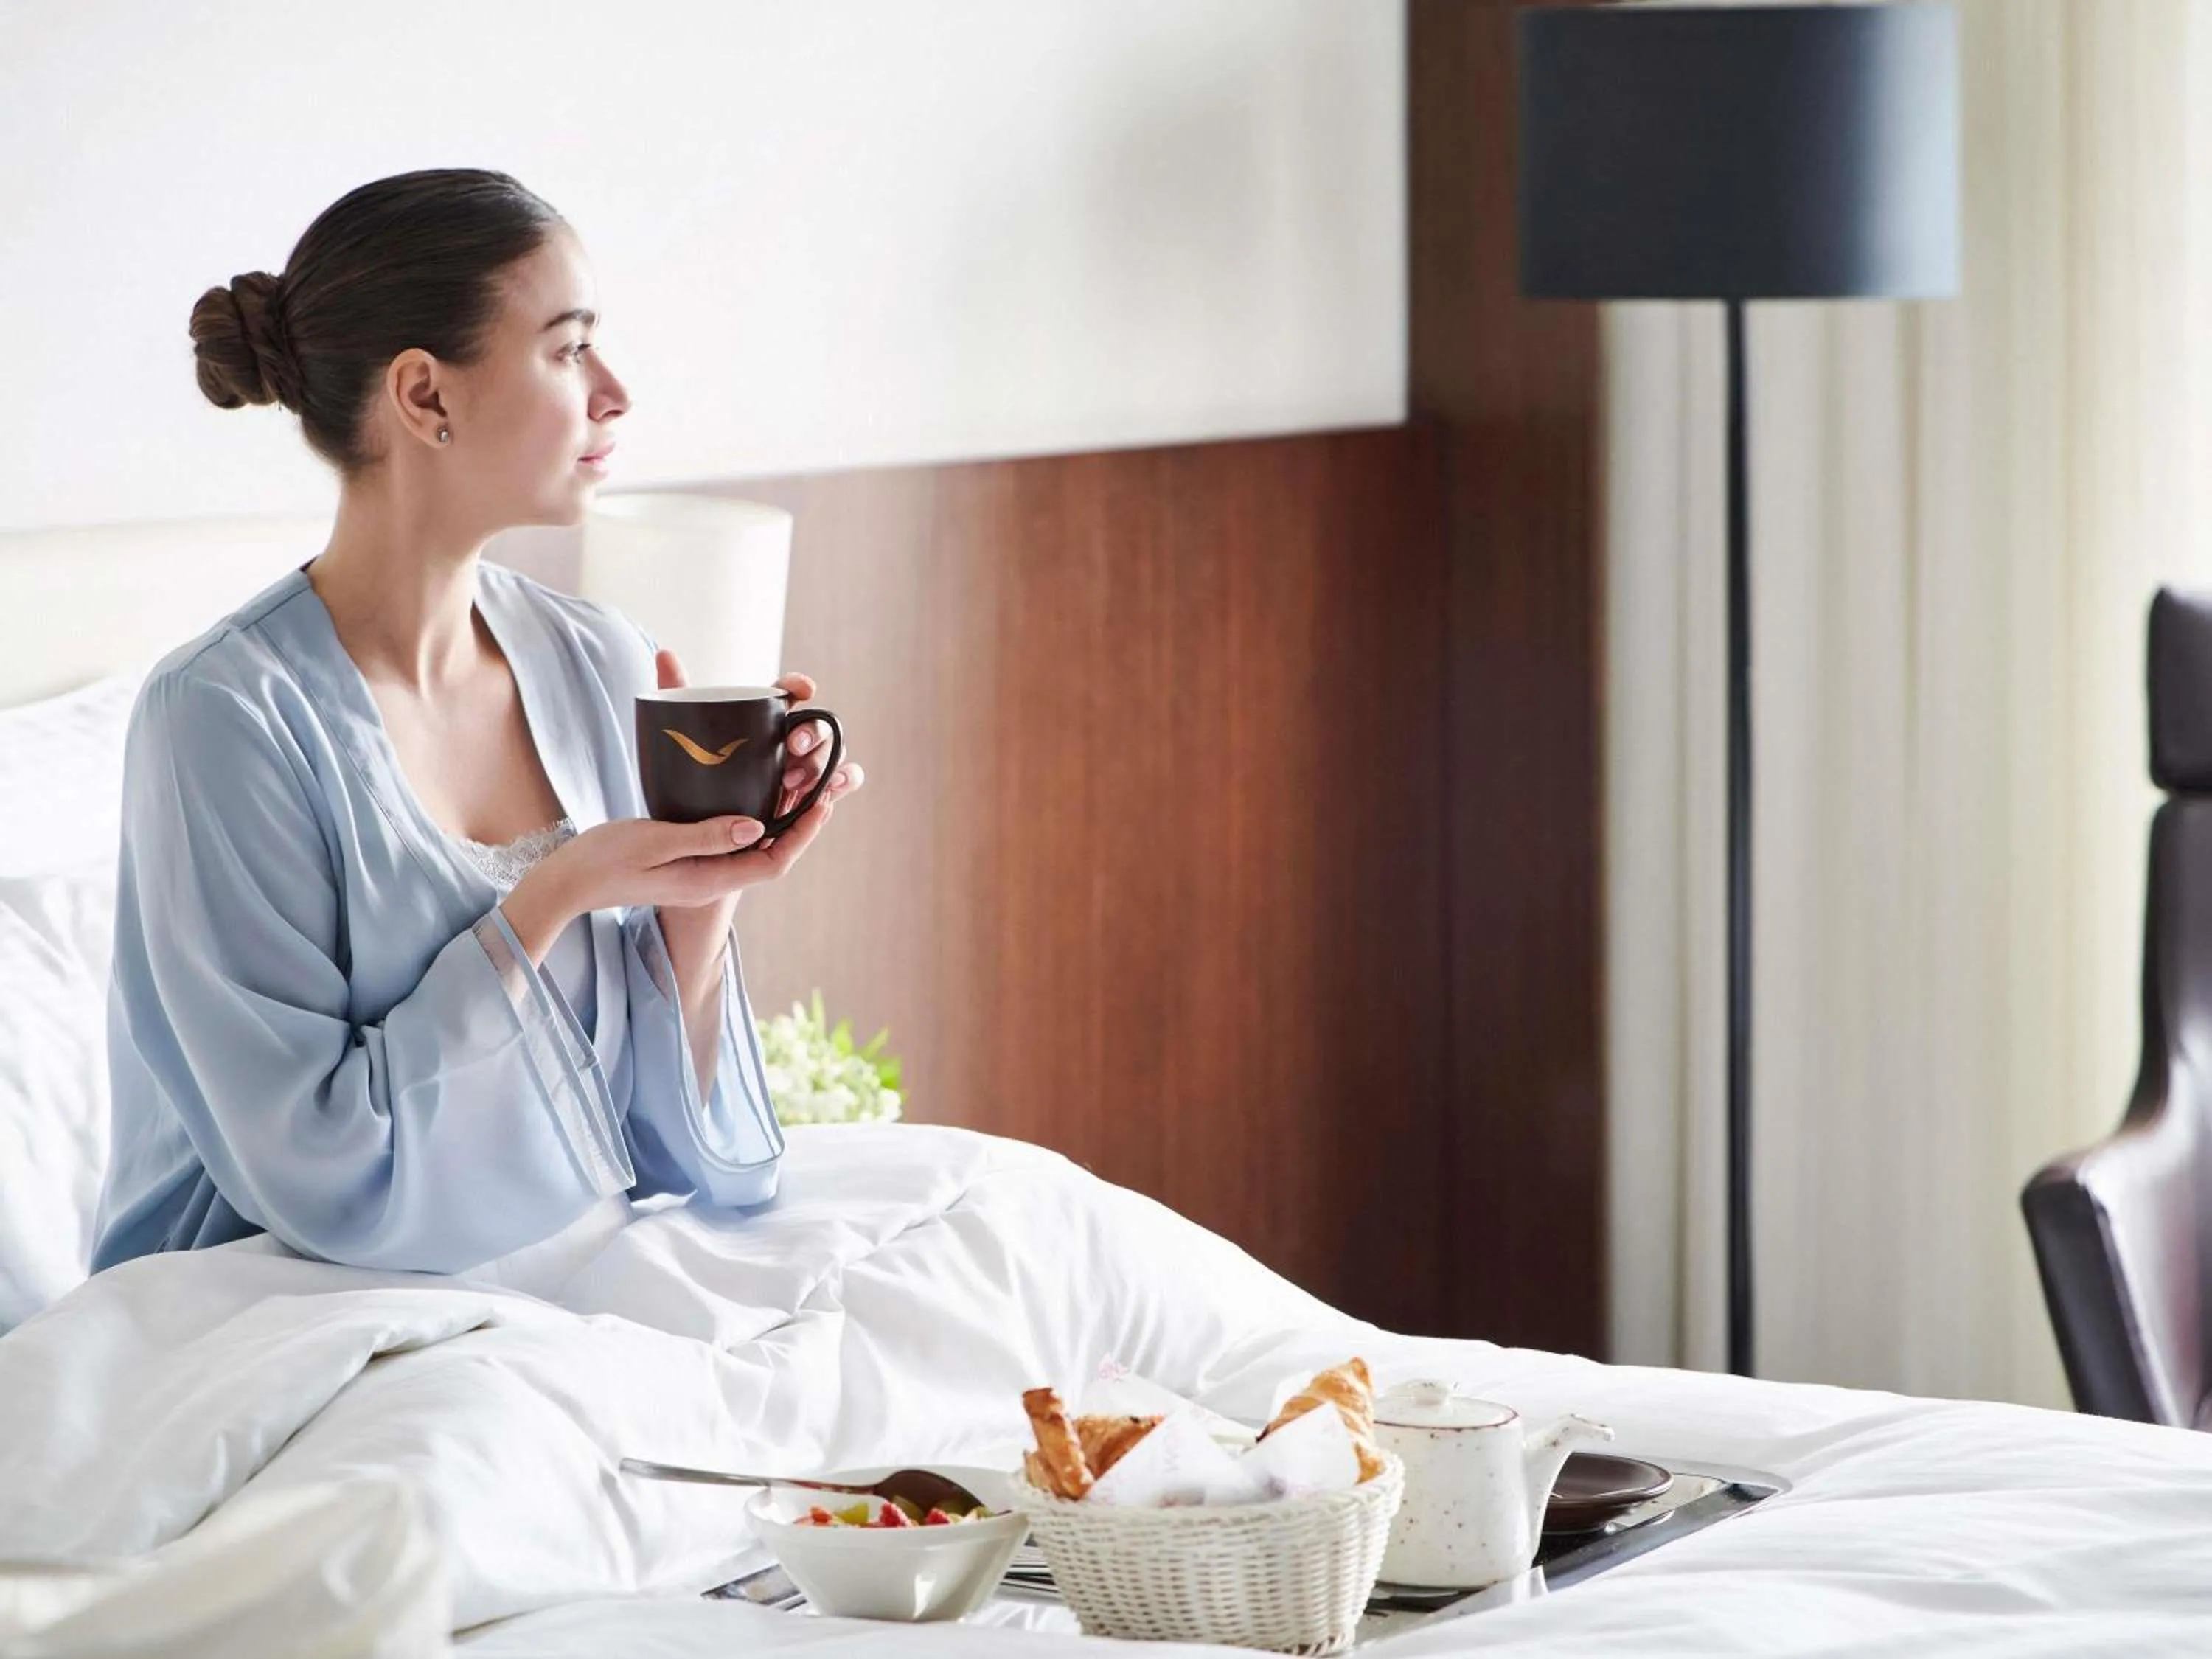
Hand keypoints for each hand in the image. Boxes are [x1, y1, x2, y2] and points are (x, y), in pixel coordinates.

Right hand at [500, 813, 811, 961]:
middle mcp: (712, 880)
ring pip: (755, 848)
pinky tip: (755, 793)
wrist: (568, 881)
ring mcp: (701, 872)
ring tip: (799, 786)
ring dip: (781, 821)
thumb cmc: (604, 860)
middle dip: (802, 825)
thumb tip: (757, 826)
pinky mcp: (689, 860)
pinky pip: (733, 842)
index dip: (804, 834)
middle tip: (822, 787)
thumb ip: (704, 835)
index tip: (823, 801)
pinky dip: (752, 819)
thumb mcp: (654, 841)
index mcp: (709, 881)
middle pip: (772, 856)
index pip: (774, 863)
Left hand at [654, 650, 864, 838]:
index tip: (803, 688)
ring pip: (835, 753)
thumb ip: (675, 695)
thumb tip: (665, 653)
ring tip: (797, 782)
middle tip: (792, 745)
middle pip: (819, 724)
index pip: (790, 691)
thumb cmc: (695, 772)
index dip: (799, 686)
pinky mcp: (813, 796)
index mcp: (767, 716)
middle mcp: (792, 738)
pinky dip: (843, 782)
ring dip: (823, 762)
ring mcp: (806, 767)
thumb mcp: (680, 735)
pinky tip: (829, 795)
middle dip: (814, 732)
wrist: (696, 820)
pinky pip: (840, 784)